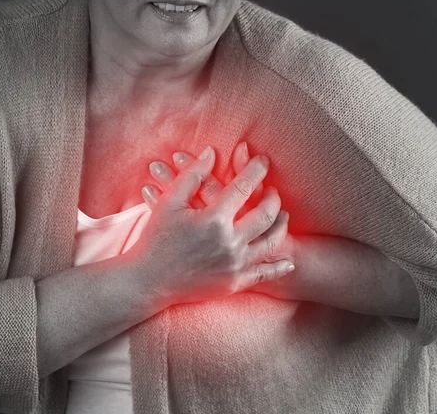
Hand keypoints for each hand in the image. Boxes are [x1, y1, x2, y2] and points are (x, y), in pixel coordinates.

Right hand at [125, 146, 294, 309]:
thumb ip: (192, 175)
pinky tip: (288, 261)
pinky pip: (265, 274)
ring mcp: (234, 265)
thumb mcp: (169, 202)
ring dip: (281, 225)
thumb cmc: (155, 239)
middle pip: (266, 214)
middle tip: (273, 189)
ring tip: (283, 216)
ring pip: (271, 242)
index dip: (256, 169)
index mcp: (214, 219)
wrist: (148, 281)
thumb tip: (212, 152)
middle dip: (273, 197)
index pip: (244, 186)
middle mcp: (230, 242)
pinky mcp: (234, 283)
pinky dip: (279, 267)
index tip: (263, 160)